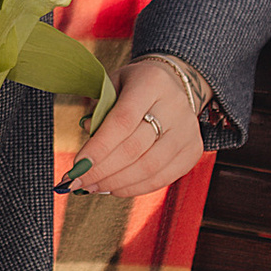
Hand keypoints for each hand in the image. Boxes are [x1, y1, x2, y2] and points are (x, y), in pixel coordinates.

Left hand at [65, 80, 205, 202]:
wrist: (171, 86)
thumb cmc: (134, 87)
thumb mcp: (113, 85)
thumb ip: (99, 110)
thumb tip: (87, 137)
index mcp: (152, 83)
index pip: (123, 121)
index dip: (99, 147)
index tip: (77, 165)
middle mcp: (176, 106)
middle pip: (135, 148)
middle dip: (102, 170)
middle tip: (78, 181)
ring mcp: (188, 131)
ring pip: (149, 168)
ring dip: (116, 183)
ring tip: (93, 186)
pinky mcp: (193, 151)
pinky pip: (162, 178)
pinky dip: (134, 188)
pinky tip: (114, 188)